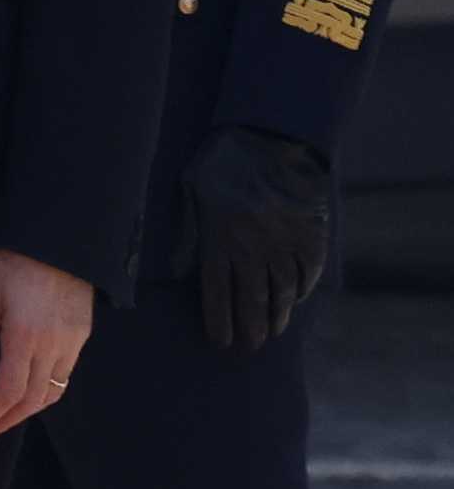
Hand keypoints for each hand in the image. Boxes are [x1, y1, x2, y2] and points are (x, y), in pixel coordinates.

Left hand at [0, 247, 92, 437]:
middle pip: (32, 401)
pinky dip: (45, 392)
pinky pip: (64, 377)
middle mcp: (52, 346)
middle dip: (7, 420)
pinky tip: (27, 393)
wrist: (59, 243)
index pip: (8, 391)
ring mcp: (71, 344)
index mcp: (23, 336)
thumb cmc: (14, 266)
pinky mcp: (81, 338)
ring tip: (4, 417)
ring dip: (27, 411)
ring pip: (52, 393)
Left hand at [173, 126, 330, 351]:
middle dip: (248, 331)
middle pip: (250, 304)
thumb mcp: (191, 194)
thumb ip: (187, 236)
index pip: (217, 296)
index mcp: (219, 242)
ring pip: (281, 294)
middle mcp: (252, 251)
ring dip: (275, 317)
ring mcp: (283, 246)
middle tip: (247, 348)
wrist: (267, 140)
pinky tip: (294, 301)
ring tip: (269, 332)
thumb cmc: (219, 165)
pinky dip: (301, 291)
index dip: (219, 324)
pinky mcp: (309, 237)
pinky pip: (307, 274)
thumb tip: (178, 273)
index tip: (220, 343)